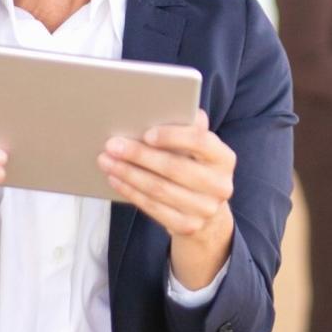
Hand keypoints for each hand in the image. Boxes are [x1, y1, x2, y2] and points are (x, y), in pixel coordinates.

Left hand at [98, 109, 235, 290]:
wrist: (206, 211)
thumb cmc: (195, 167)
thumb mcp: (197, 148)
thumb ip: (188, 127)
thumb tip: (169, 105)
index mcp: (224, 158)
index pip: (201, 141)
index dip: (173, 136)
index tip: (146, 133)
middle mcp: (220, 185)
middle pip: (175, 168)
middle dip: (139, 155)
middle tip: (112, 144)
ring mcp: (205, 209)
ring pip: (159, 190)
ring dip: (128, 174)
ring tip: (106, 160)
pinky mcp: (189, 227)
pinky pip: (153, 208)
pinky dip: (131, 192)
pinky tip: (116, 179)